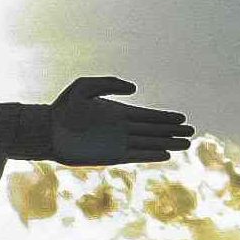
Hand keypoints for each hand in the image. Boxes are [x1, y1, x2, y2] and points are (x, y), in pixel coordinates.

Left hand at [50, 75, 192, 166]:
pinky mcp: (110, 156)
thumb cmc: (62, 108)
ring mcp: (116, 143)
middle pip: (152, 130)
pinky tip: (166, 153)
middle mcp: (120, 129)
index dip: (165, 118)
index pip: (147, 116)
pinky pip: (136, 156)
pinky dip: (151, 155)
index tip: (182, 118)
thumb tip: (134, 90)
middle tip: (192, 132)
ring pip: (148, 143)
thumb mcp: (85, 87)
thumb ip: (110, 83)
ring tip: (186, 143)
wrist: (46, 131)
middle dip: (172, 131)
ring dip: (167, 143)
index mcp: (117, 112)